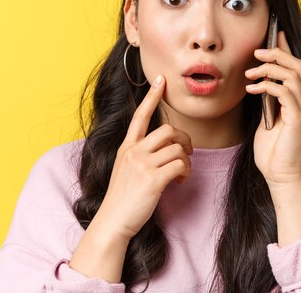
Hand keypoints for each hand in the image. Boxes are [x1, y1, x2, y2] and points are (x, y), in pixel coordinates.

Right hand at [96, 75, 192, 240]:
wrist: (113, 222)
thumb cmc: (123, 199)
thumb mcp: (125, 170)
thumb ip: (140, 155)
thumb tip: (166, 149)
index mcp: (126, 147)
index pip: (140, 115)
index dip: (152, 96)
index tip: (161, 79)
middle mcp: (133, 152)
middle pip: (168, 130)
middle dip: (184, 139)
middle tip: (188, 153)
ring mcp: (142, 165)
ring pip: (177, 149)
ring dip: (187, 161)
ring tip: (182, 174)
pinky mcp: (152, 179)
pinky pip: (180, 165)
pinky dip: (186, 173)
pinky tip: (180, 182)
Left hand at [245, 31, 300, 188]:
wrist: (280, 176)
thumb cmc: (272, 152)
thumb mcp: (267, 120)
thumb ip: (268, 102)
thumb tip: (260, 83)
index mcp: (297, 101)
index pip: (296, 68)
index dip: (286, 49)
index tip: (273, 35)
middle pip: (298, 65)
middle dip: (278, 53)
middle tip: (257, 52)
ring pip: (294, 75)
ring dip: (271, 68)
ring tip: (251, 71)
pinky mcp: (297, 120)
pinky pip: (286, 93)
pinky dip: (268, 85)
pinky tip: (253, 88)